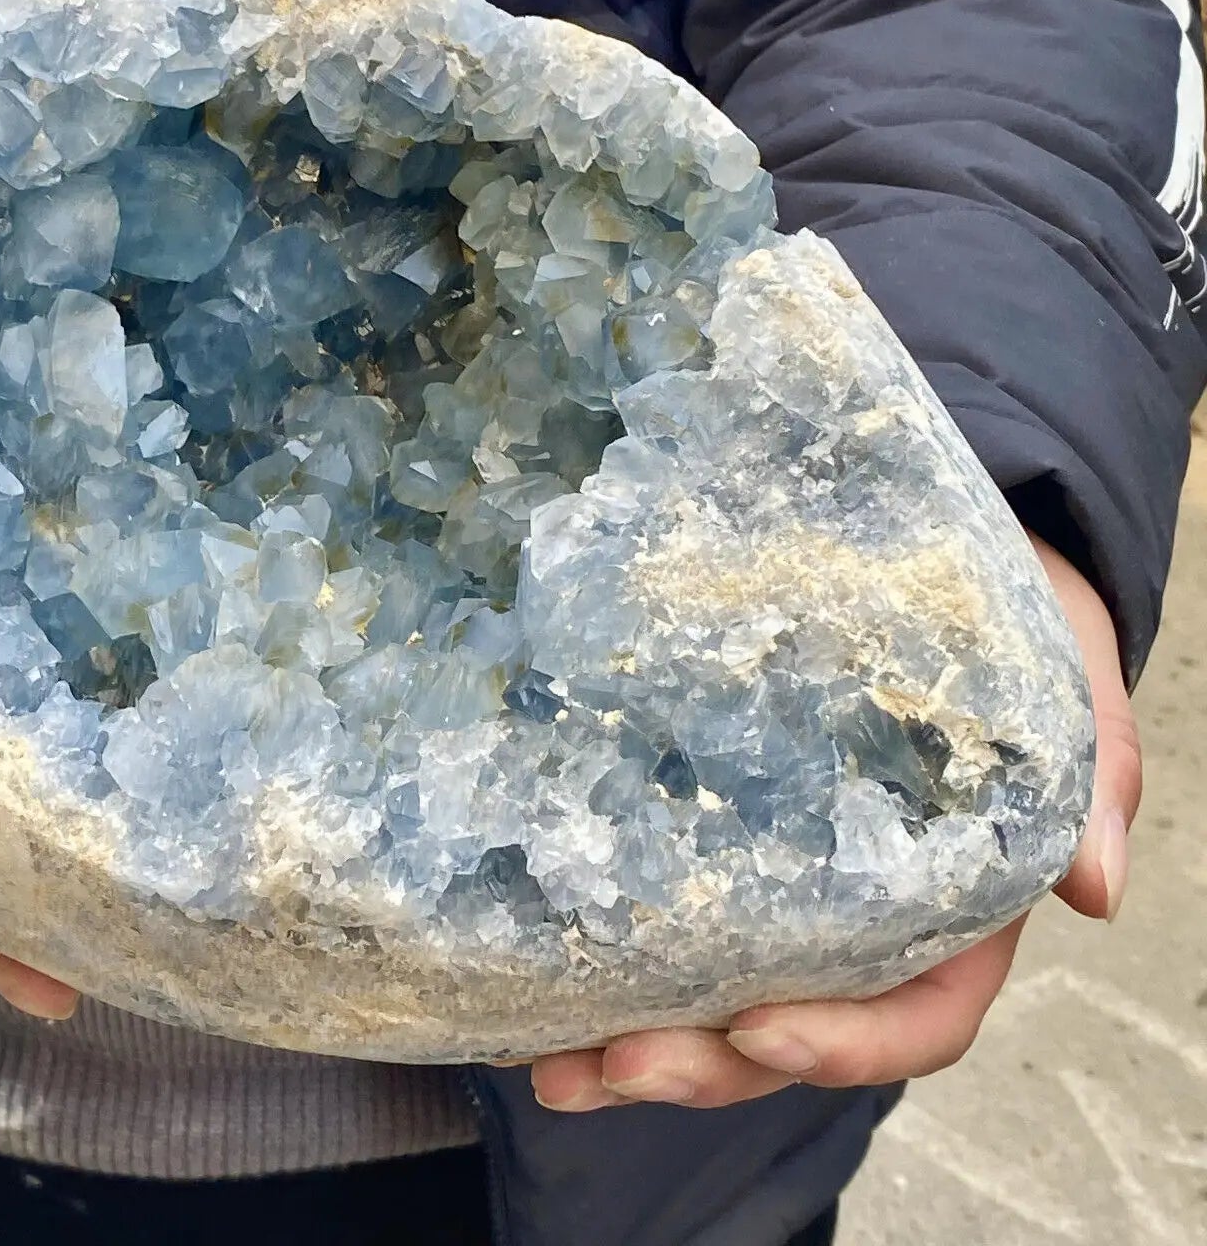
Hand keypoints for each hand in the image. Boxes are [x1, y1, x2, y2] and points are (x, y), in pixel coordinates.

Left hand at [528, 533, 1139, 1112]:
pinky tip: (535, 970)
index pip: (916, 1014)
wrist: (939, 567)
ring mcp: (786, 890)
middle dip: (704, 1064)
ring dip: (633, 1044)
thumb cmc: (1009, 626)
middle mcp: (864, 921)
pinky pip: (668, 921)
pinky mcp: (718, 840)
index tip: (760, 1026)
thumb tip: (1096, 892)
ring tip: (548, 1059)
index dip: (844, 1042)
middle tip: (608, 1061)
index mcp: (957, 907)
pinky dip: (605, 960)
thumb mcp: (1066, 681)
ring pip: (717, 999)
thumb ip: (1093, 774)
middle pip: (790, 1030)